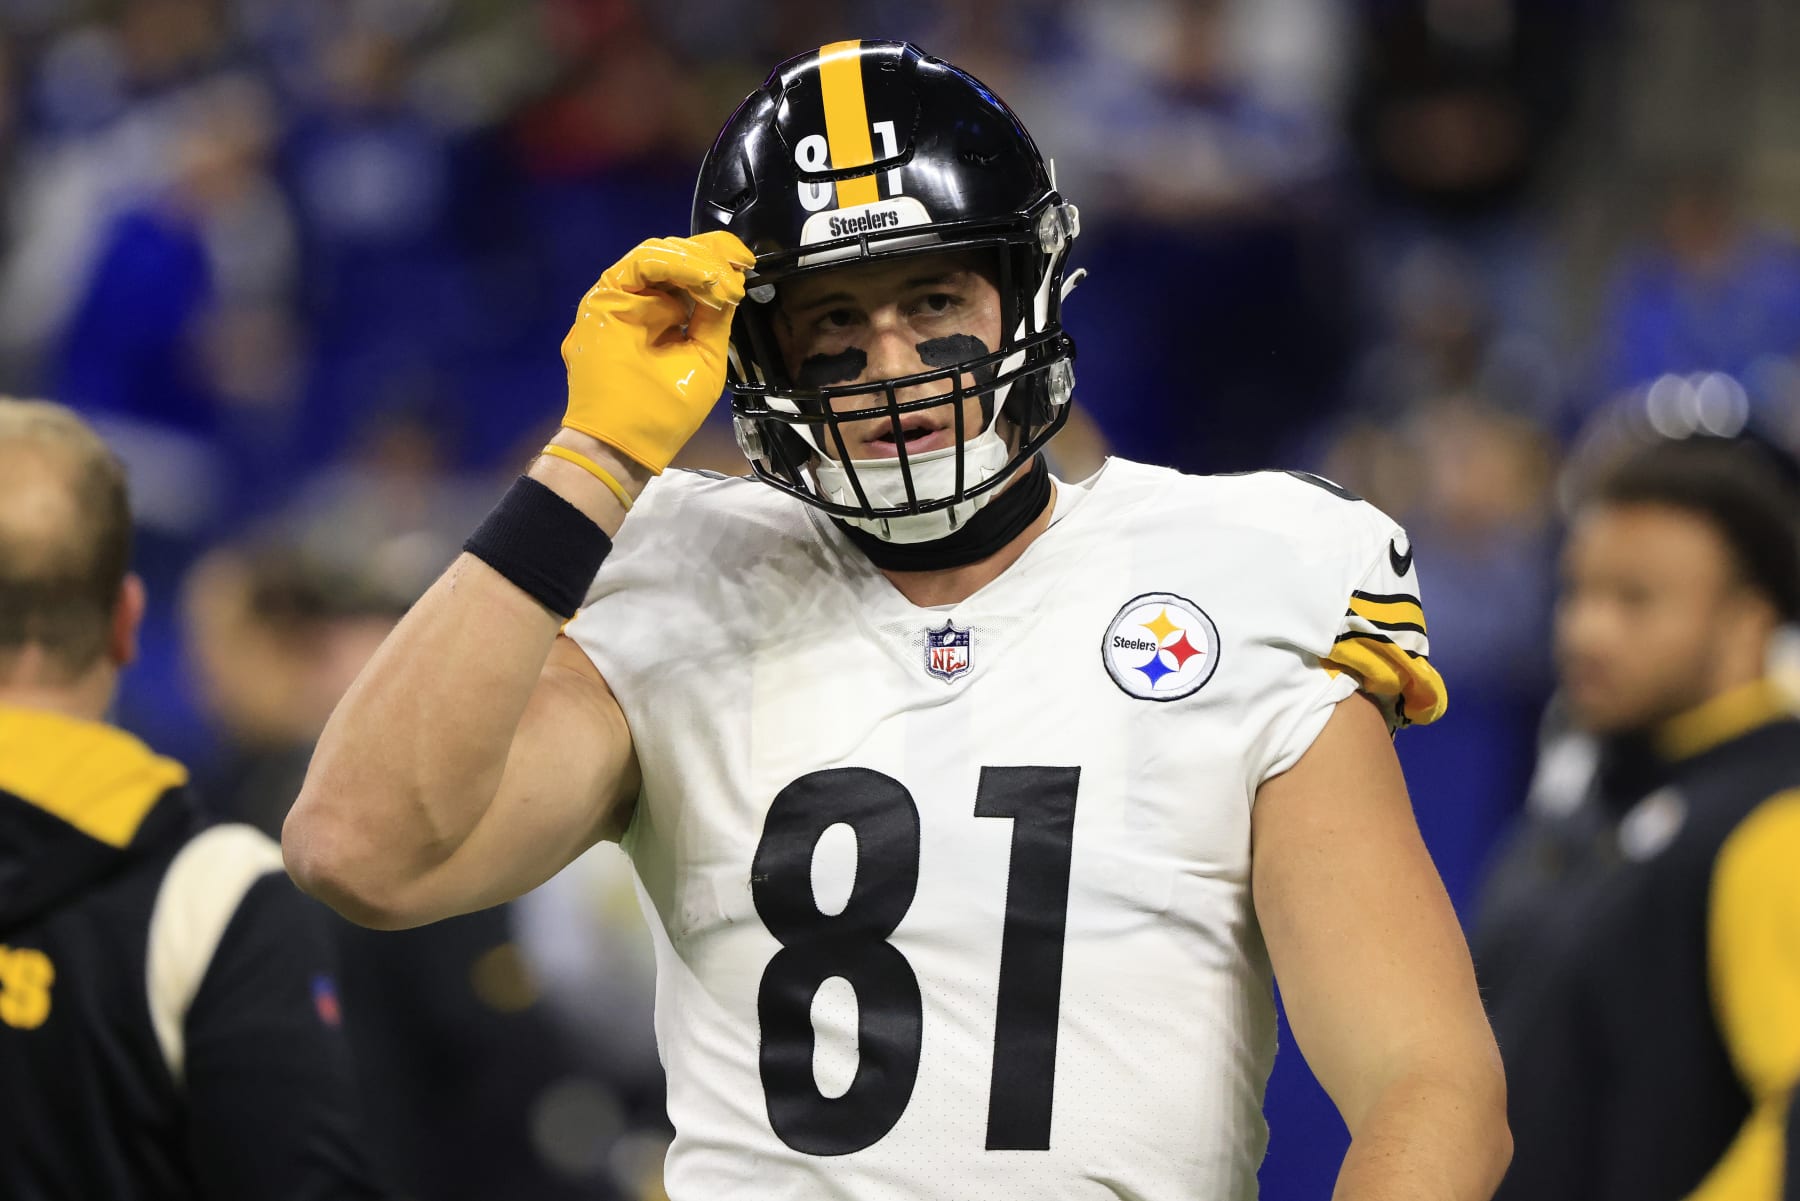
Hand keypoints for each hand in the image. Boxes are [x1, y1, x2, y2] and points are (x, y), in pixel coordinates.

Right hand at [560, 231, 755, 472]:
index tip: (746, 262)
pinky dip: (674, 263)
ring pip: (659, 254)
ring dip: (696, 260)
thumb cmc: (666, 411)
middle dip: (712, 256)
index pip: (691, 274)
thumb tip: (730, 280)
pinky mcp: (605, 297)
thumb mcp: (705, 355)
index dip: (719, 260)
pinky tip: (700, 276)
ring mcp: (624, 297)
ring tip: (720, 278)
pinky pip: (641, 263)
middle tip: (738, 266)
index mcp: (667, 315)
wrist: (627, 440)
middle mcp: (644, 300)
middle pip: (677, 257)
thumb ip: (714, 317)